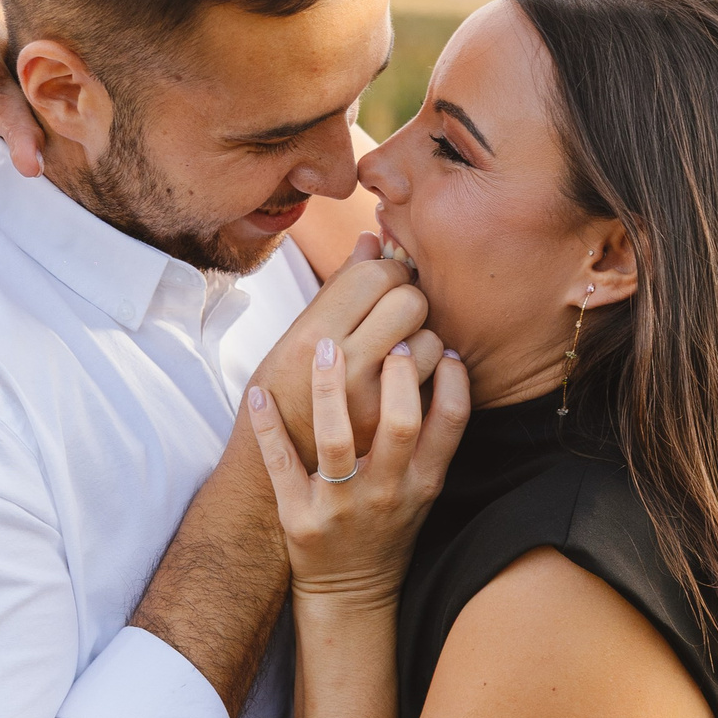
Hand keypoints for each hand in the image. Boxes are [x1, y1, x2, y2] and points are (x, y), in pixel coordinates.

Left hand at [247, 337, 471, 601]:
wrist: (350, 592)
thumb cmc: (389, 526)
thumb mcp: (424, 489)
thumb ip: (433, 437)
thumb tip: (445, 359)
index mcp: (423, 482)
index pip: (451, 421)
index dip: (453, 378)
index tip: (443, 346)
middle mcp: (387, 492)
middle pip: (400, 422)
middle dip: (397, 373)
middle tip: (389, 339)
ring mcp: (341, 506)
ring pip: (336, 437)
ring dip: (329, 387)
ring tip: (327, 346)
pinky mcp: (298, 516)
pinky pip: (279, 463)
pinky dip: (266, 426)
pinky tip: (259, 392)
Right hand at [253, 237, 442, 462]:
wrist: (274, 477)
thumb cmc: (284, 396)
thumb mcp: (292, 340)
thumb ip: (336, 291)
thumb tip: (373, 240)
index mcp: (313, 338)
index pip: (375, 275)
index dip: (388, 269)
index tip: (385, 279)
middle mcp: (345, 370)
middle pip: (409, 303)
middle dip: (409, 297)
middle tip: (399, 310)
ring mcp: (374, 407)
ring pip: (432, 344)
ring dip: (426, 338)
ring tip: (407, 346)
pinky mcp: (396, 434)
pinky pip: (443, 392)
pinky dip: (441, 374)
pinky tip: (427, 372)